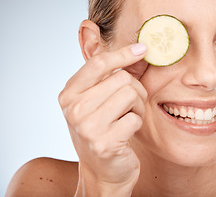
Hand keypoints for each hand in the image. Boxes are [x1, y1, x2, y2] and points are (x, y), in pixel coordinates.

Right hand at [58, 43, 147, 195]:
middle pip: (122, 79)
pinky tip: (128, 131)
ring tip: (128, 116)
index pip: (98, 63)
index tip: (142, 49)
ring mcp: (87, 127)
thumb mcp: (97, 101)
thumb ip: (109, 77)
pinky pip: (135, 118)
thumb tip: (139, 51)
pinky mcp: (104, 143)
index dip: (122, 54)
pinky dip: (137, 123)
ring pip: (130, 95)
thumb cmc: (102, 129)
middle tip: (130, 104)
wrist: (103, 169)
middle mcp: (74, 108)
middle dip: (135, 90)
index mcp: (69, 94)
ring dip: (137, 106)